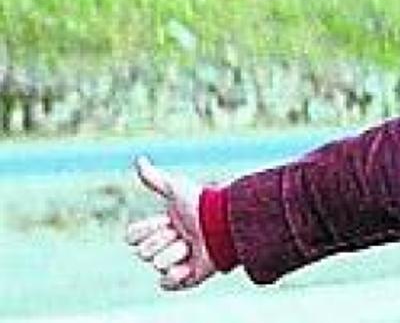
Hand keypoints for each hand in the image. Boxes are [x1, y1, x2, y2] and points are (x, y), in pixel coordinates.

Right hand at [125, 156, 217, 290]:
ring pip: (157, 265)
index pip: (132, 236)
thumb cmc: (201, 206)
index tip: (166, 220)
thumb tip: (139, 159)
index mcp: (159, 228)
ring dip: (175, 254)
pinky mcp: (186, 279)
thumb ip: (154, 179)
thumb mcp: (175, 189)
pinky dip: (176, 276)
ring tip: (193, 246)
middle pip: (143, 252)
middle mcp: (165, 246)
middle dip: (163, 241)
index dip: (147, 230)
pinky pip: (166, 284)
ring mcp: (175, 262)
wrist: (225, 224)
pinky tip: (190, 266)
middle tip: (184, 233)